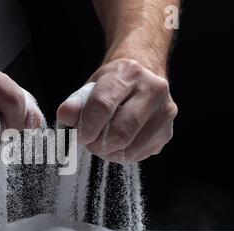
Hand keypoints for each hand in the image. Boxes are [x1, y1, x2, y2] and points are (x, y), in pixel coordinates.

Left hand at [57, 58, 177, 163]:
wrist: (142, 78)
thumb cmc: (111, 85)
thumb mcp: (90, 87)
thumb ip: (75, 103)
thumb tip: (66, 116)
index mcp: (129, 73)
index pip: (102, 106)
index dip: (86, 127)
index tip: (78, 135)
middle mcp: (153, 90)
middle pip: (120, 133)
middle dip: (97, 144)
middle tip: (89, 142)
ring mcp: (165, 112)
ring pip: (130, 149)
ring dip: (108, 153)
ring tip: (102, 141)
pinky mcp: (167, 133)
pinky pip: (138, 155)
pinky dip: (121, 155)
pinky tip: (118, 143)